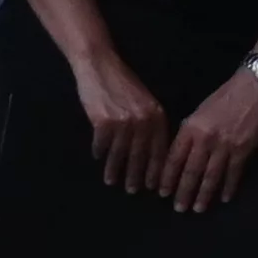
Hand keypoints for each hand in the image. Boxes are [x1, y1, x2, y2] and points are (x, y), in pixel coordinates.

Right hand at [69, 45, 169, 196]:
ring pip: (120, 153)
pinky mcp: (102, 121)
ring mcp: (123, 122)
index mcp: (157, 116)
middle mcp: (143, 121)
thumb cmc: (123, 84)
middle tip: (133, 191)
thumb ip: (151, 123)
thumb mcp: (145, 102)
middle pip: (140, 155)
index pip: (160, 150)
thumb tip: (152, 153)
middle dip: (137, 176)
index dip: (156, 170)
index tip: (153, 186)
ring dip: (116, 170)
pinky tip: (98, 158)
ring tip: (113, 181)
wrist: (100, 66)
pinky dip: (100, 152)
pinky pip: (101, 143)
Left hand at [160, 68, 257, 213]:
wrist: (254, 89)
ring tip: (197, 209)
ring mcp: (225, 146)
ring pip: (211, 176)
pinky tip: (224, 199)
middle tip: (178, 208)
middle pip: (191, 171)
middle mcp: (205, 140)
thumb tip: (180, 154)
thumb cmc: (224, 98)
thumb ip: (189, 133)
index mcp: (190, 129)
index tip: (162, 192)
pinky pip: (234, 174)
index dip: (167, 177)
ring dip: (204, 194)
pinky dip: (228, 187)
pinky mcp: (244, 150)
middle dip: (183, 192)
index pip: (174, 158)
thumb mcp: (199, 112)